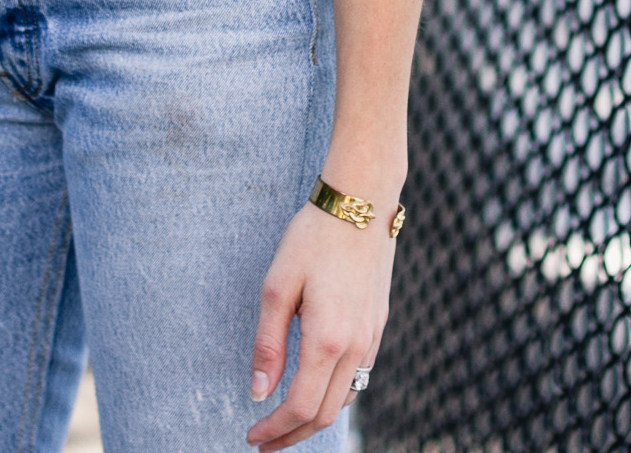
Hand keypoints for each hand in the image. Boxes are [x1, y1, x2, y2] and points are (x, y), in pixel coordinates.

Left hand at [246, 202, 393, 448]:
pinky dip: (334, 395)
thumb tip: (259, 392)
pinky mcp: (378, 325)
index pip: (300, 407)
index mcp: (327, 340)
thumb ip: (268, 343)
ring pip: (344, 399)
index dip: (275, 429)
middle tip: (264, 443)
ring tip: (285, 421)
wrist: (362, 203)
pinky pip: (359, 377)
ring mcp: (372, 338)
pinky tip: (316, 387)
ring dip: (314, 418)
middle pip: (324, 414)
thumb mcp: (278, 285)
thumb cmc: (313, 237)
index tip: (252, 438)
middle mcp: (356, 347)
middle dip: (292, 435)